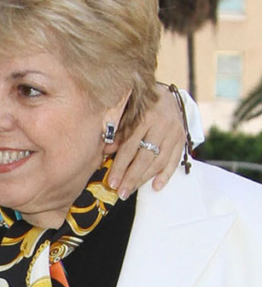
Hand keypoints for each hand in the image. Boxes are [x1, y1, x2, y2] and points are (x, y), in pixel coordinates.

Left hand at [108, 82, 188, 198]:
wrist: (165, 94)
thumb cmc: (138, 104)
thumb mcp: (125, 113)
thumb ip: (117, 132)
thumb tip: (105, 153)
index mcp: (144, 117)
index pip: (130, 147)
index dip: (120, 166)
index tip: (111, 182)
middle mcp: (161, 125)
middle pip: (145, 157)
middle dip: (131, 177)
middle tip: (121, 192)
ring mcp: (174, 132)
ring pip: (159, 161)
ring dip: (144, 179)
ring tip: (131, 190)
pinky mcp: (182, 138)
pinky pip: (174, 160)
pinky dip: (166, 174)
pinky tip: (156, 186)